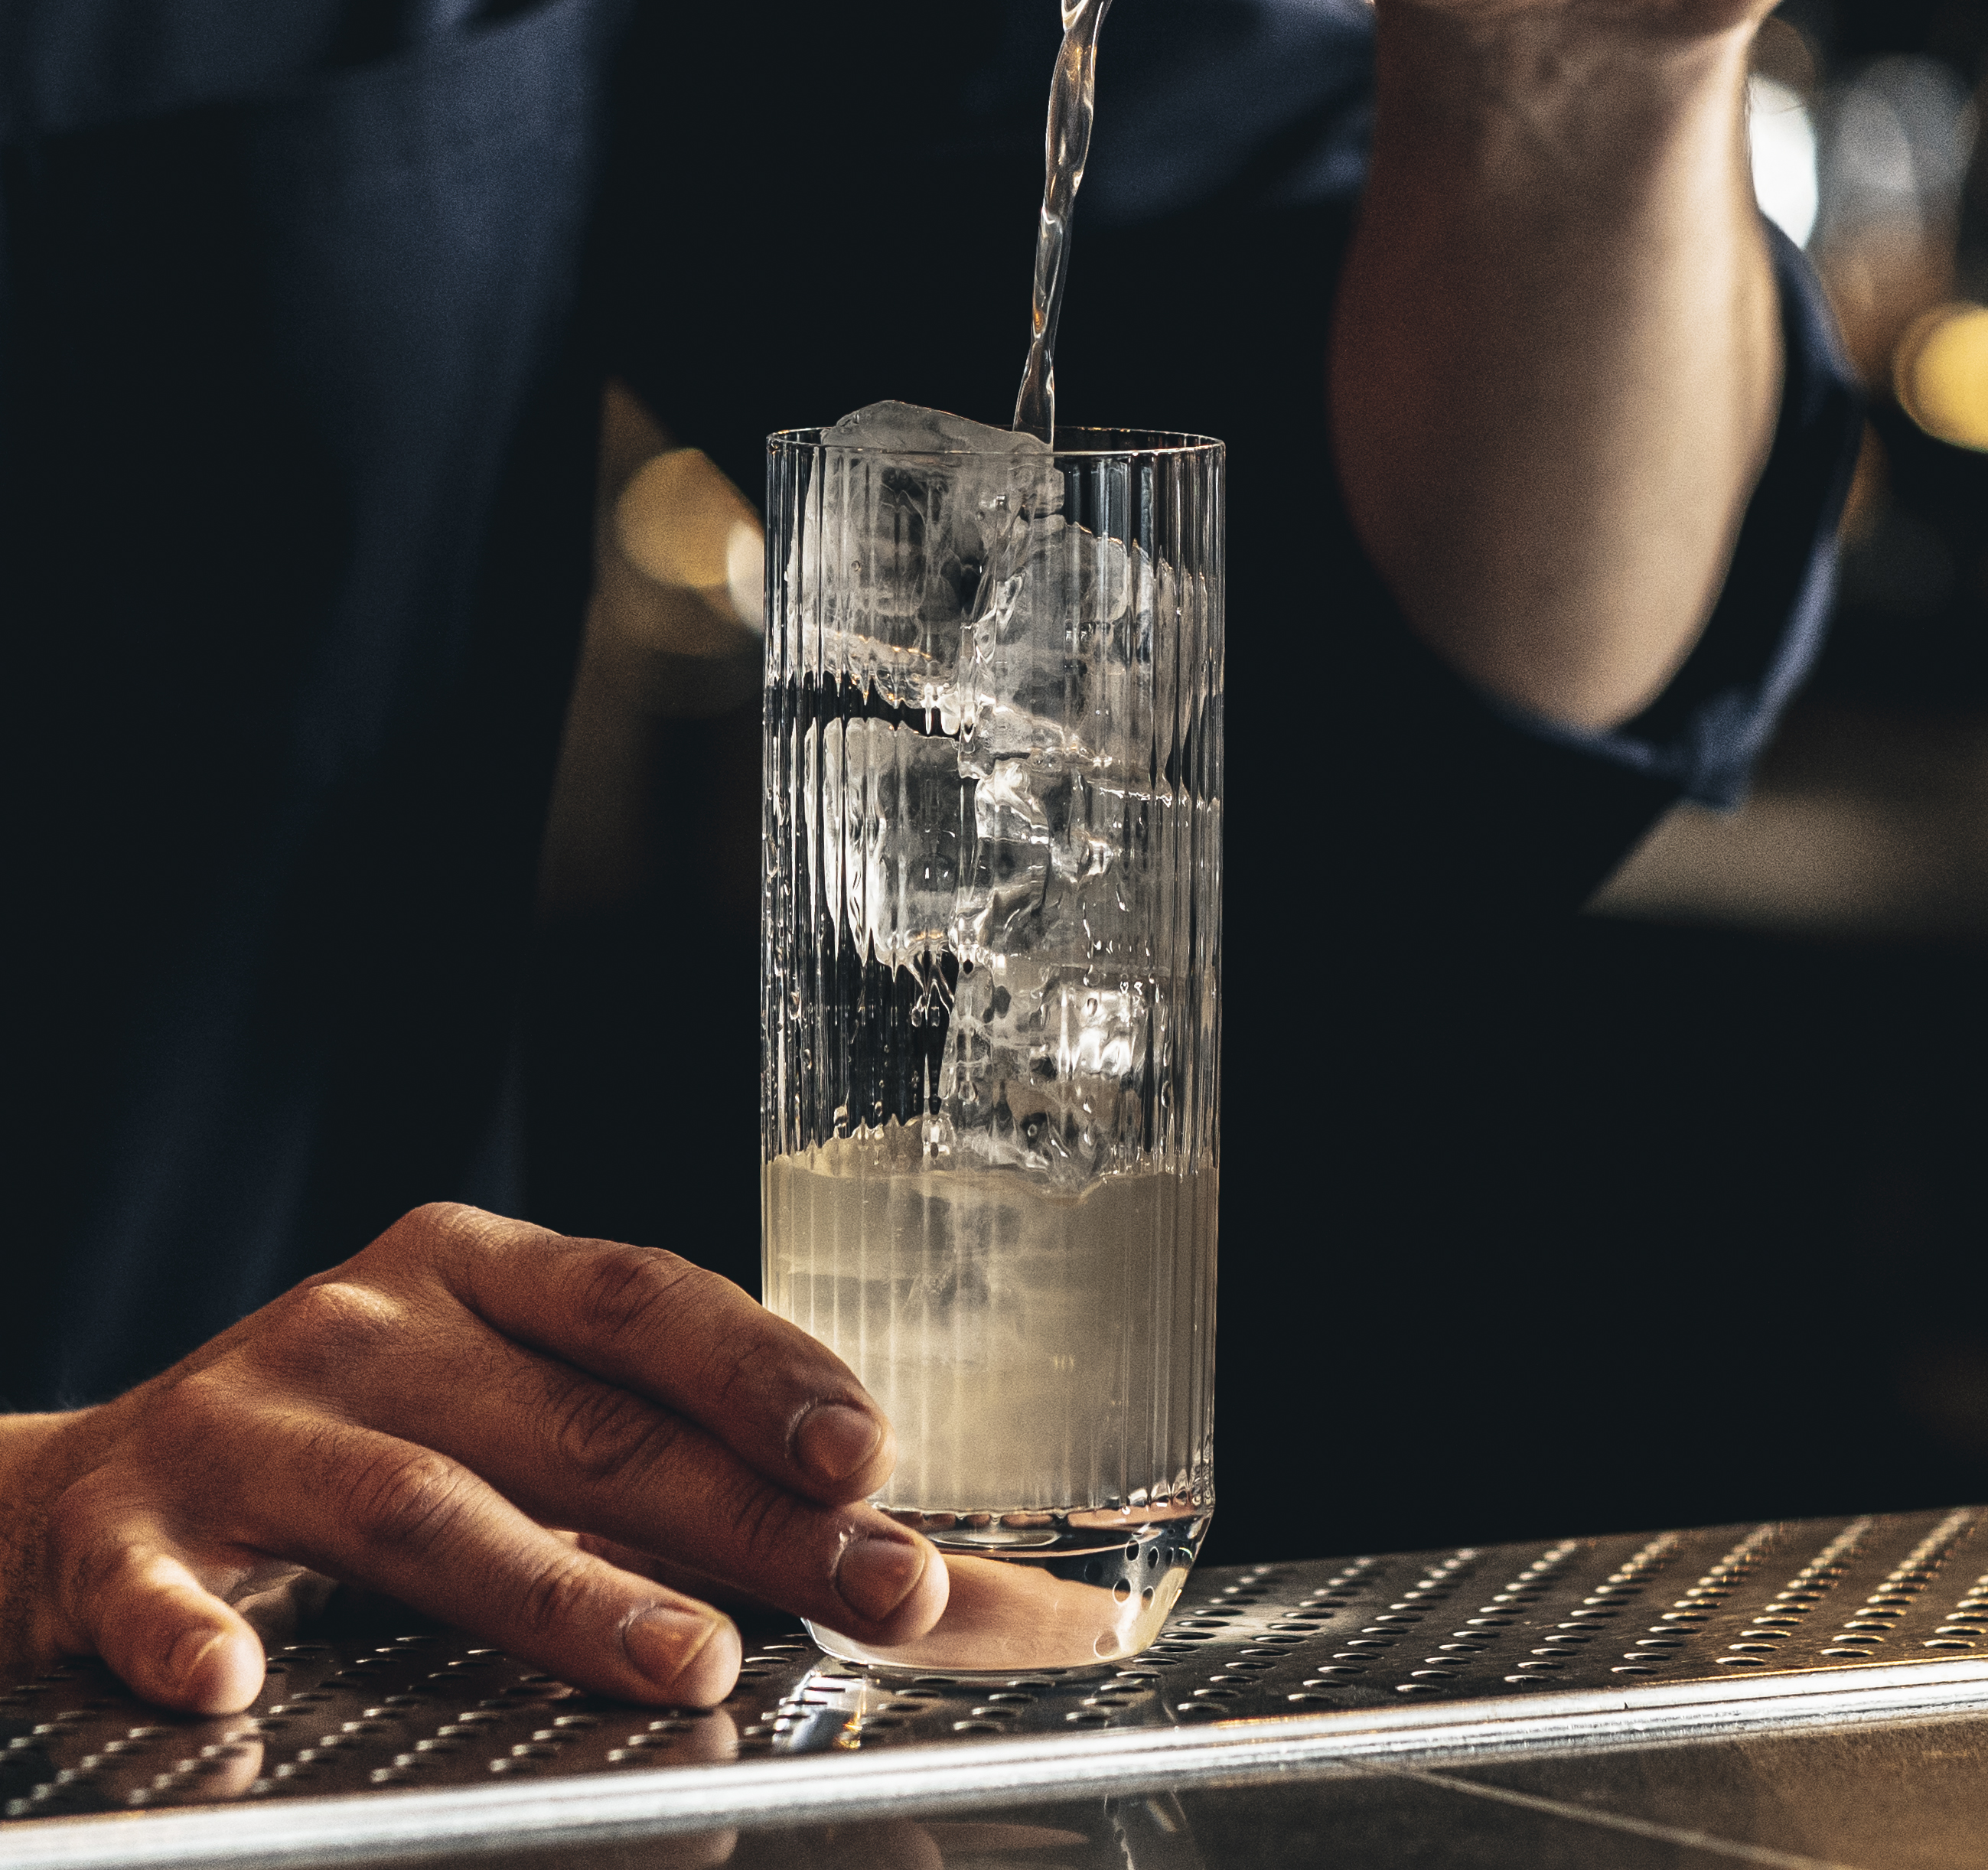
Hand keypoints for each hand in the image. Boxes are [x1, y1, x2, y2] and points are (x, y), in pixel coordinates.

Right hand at [0, 1204, 947, 1712]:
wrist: (79, 1499)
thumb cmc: (357, 1450)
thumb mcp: (512, 1419)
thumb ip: (689, 1481)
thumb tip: (925, 1574)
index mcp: (479, 1276)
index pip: (647, 1303)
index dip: (765, 1372)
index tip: (873, 1452)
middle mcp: (372, 1325)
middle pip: (581, 1421)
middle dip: (746, 1512)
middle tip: (876, 1584)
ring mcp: (249, 1422)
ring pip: (427, 1505)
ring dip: (565, 1591)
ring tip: (691, 1663)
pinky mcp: (124, 1533)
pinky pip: (158, 1587)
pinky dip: (189, 1634)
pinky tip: (234, 1689)